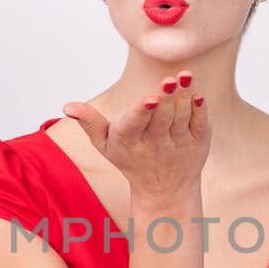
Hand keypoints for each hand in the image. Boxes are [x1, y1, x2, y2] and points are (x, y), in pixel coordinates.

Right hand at [63, 71, 208, 206]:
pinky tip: (198, 95)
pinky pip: (200, 125)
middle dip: (165, 98)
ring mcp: (178, 144)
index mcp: (129, 141)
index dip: (142, 112)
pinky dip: (200, 111)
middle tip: (170, 79)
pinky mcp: (198, 144)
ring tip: (185, 77)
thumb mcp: (105, 145)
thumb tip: (68, 106)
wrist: (163, 191)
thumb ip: (89, 122)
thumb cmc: (131, 159)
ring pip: (181, 118)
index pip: (134, 125)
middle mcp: (155, 144)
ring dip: (184, 97)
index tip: (150, 99)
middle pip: (161, 118)